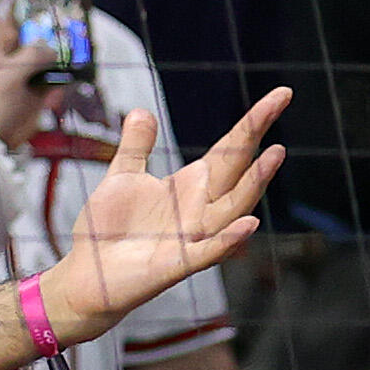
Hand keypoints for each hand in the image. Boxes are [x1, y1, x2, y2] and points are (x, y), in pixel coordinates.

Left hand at [36, 89, 289, 346]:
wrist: (87, 275)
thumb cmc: (108, 230)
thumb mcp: (121, 178)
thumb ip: (136, 147)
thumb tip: (142, 111)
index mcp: (191, 186)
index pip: (230, 149)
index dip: (253, 122)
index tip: (280, 94)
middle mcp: (200, 209)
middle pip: (237, 169)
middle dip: (258, 136)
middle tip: (282, 99)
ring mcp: (193, 237)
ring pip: (233, 208)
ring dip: (255, 183)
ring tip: (276, 153)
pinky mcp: (176, 265)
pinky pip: (208, 252)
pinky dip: (228, 240)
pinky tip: (249, 223)